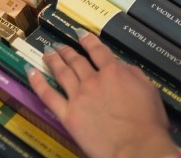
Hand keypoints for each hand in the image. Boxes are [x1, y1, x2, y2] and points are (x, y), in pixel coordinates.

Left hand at [28, 33, 177, 157]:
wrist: (136, 146)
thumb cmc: (147, 122)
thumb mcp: (149, 89)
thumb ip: (133, 73)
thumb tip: (122, 67)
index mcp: (114, 72)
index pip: (98, 50)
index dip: (88, 40)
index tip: (80, 34)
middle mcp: (93, 80)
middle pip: (77, 60)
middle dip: (67, 51)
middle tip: (59, 45)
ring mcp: (78, 97)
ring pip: (61, 73)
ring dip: (53, 60)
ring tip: (47, 52)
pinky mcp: (68, 115)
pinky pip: (48, 95)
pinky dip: (38, 82)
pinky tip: (31, 72)